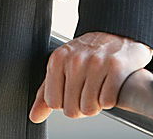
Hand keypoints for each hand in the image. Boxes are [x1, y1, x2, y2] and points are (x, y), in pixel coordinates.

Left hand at [29, 31, 152, 121]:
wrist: (118, 36)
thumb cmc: (88, 54)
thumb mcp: (62, 66)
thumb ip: (46, 92)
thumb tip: (35, 116)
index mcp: (58, 58)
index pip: (53, 102)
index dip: (65, 103)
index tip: (73, 91)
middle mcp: (76, 59)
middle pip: (71, 109)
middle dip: (81, 106)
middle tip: (88, 89)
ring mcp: (96, 62)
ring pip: (89, 108)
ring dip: (96, 103)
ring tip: (99, 86)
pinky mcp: (116, 67)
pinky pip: (107, 102)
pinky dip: (110, 99)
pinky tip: (110, 85)